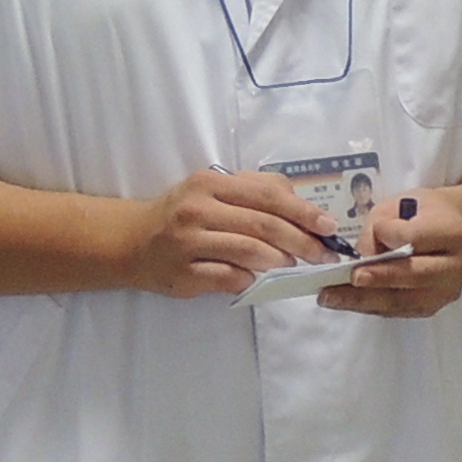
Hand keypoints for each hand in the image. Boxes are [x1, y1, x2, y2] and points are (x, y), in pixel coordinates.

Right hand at [127, 168, 339, 298]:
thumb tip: (301, 206)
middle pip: (263, 224)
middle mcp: (197, 209)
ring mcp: (188, 242)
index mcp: (210, 183)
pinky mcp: (184, 272)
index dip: (303, 211)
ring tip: (293, 263)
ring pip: (249, 251)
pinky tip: (256, 277)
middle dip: (302, 241)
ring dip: (279, 259)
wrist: (132, 242)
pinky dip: (250, 278)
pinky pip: (228, 277)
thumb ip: (253, 191)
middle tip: (324, 254)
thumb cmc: (182, 214)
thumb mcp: (212, 191)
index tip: (329, 226)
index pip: (267, 195)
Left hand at [324, 190, 461, 318]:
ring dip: (364, 300)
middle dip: (379, 278)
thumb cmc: (420, 214)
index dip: (394, 234)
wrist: (451, 233)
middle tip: (350, 277)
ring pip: (402, 301)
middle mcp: (454, 267)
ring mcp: (444, 292)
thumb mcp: (399, 206)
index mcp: (451, 233)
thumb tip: (359, 260)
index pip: (418, 238)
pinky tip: (344, 302)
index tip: (377, 228)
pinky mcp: (430, 308)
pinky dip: (369, 307)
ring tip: (331, 297)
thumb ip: (378, 228)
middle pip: (414, 275)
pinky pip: (397, 310)